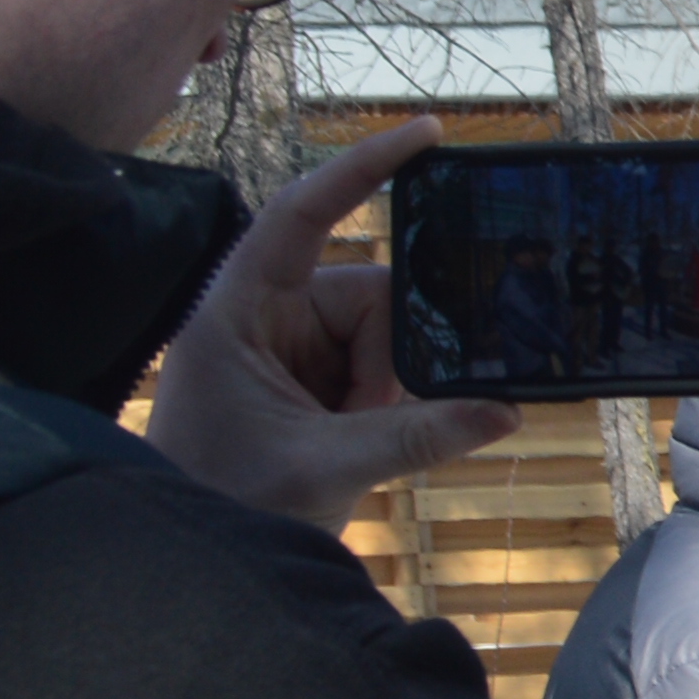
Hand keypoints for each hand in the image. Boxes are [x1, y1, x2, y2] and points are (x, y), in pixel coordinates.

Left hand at [140, 117, 509, 526]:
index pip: (300, 214)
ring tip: (362, 444)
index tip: (426, 134)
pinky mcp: (312, 389)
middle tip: (377, 416)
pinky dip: (395, 404)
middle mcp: (264, 319)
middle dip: (393, 357)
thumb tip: (506, 409)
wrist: (191, 564)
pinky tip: (386, 438)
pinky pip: (380, 374)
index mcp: (237, 311)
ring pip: (384, 339)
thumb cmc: (223, 502)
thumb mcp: (321, 466)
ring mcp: (290, 354)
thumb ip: (414, 434)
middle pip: (367, 295)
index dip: (360, 169)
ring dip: (393, 392)